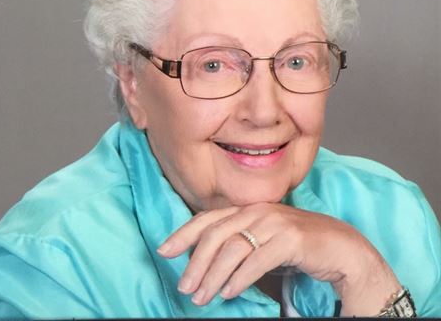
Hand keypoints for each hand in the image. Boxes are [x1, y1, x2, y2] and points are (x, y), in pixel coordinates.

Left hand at [157, 202, 400, 315]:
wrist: (340, 247)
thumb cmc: (297, 244)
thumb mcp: (262, 239)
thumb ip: (238, 242)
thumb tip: (205, 262)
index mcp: (249, 209)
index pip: (209, 218)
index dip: (184, 233)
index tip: (164, 251)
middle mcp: (259, 211)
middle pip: (217, 234)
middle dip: (196, 261)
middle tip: (184, 286)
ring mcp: (276, 223)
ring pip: (234, 248)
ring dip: (213, 275)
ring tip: (201, 296)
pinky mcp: (292, 239)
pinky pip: (259, 259)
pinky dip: (240, 278)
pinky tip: (228, 292)